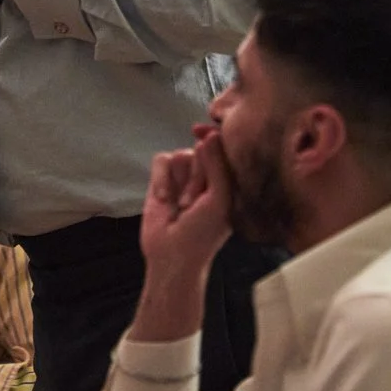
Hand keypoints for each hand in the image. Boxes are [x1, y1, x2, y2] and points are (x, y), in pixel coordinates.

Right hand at [140, 130, 233, 279]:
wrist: (171, 254)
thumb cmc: (203, 233)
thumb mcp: (219, 200)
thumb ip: (217, 166)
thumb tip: (210, 135)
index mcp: (228, 181)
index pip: (225, 150)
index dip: (218, 145)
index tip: (210, 146)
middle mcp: (207, 175)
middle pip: (202, 150)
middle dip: (197, 174)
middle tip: (196, 201)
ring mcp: (184, 176)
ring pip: (181, 154)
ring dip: (180, 180)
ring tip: (181, 205)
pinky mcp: (162, 179)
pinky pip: (162, 160)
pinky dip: (161, 179)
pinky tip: (164, 199)